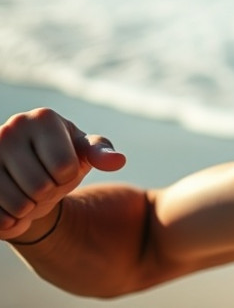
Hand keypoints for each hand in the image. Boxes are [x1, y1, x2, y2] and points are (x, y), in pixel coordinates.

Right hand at [0, 108, 125, 241]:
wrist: (29, 177)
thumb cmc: (64, 160)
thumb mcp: (86, 154)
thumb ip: (102, 155)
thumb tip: (118, 161)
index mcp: (43, 118)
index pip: (64, 167)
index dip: (68, 176)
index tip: (62, 167)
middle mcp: (11, 128)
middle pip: (41, 187)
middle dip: (49, 192)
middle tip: (44, 182)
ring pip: (19, 203)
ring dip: (30, 207)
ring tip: (28, 191)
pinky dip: (10, 219)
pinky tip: (9, 204)